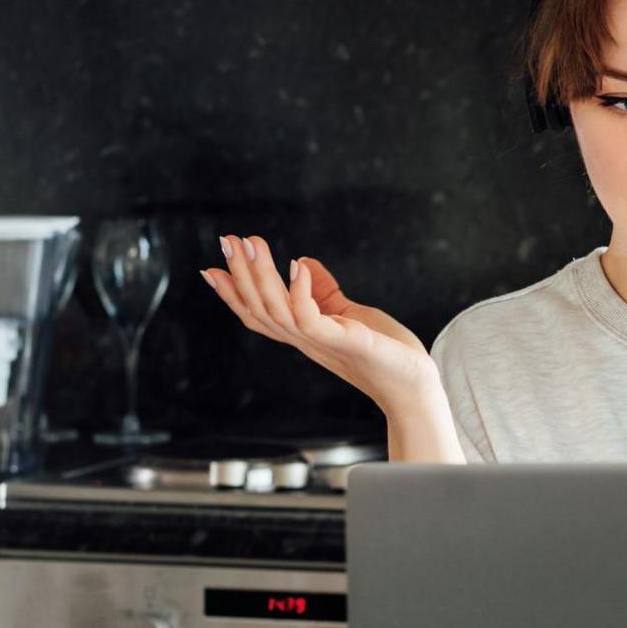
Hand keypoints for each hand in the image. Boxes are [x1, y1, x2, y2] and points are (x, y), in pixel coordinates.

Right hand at [200, 234, 441, 413]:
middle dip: (240, 274)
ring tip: (254, 244)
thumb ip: (323, 293)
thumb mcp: (349, 316)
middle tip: (228, 241)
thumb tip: (300, 261)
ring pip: (277, 310)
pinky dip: (300, 292)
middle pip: (259, 308)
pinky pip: (310, 319)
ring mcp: (321, 342)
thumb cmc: (385, 353)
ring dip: (262, 275)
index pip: (258, 314)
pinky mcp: (344, 341)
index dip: (234, 294)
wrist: (414, 386)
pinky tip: (297, 267)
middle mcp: (305, 340)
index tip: (212, 268)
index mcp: (303, 334)